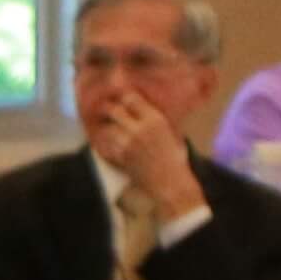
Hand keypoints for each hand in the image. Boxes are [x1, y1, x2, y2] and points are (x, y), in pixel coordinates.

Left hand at [89, 90, 204, 226]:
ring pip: (107, 128)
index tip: (119, 96)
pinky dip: (106, 143)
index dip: (123, 96)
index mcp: (155, 120)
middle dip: (108, 108)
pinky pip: (107, 145)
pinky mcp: (121, 157)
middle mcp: (139, 129)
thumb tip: (143, 107)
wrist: (171, 183)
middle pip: (114, 110)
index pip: (131, 98)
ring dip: (106, 127)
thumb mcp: (171, 133)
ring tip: (106, 127)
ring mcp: (128, 143)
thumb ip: (156, 119)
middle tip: (105, 108)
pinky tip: (109, 143)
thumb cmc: (175, 159)